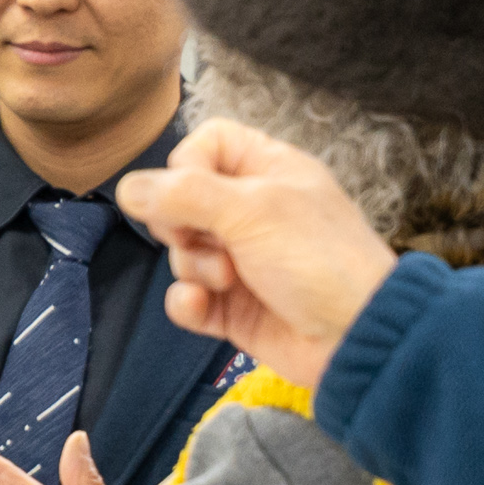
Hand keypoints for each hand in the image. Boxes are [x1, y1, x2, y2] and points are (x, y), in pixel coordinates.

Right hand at [116, 119, 398, 389]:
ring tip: (226, 280)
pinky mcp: (233, 307)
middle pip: (182, 200)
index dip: (186, 164)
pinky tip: (201, 305)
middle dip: (182, 223)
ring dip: (193, 265)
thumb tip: (126, 188)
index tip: (188, 190)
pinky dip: (188, 301)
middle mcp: (253, 212)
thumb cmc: (320, 260)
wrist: (357, 339)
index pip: (207, 144)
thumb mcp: (253, 210)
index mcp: (269, 171)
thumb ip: (184, 194)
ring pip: (182, 251)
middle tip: (202, 238)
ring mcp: (242, 260)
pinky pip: (187, 296)